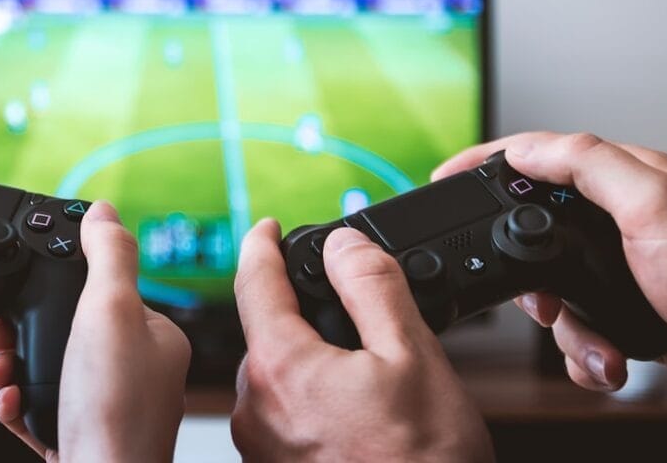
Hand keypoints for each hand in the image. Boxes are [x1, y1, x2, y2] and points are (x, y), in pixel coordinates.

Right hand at [0, 201, 190, 461]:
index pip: (105, 289)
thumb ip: (108, 256)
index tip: (24, 281)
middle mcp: (137, 372)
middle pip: (70, 328)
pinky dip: (19, 401)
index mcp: (154, 337)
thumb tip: (105, 211)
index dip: (60, 283)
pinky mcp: (84, 437)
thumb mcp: (109, 312)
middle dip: (24, 327)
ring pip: (52, 367)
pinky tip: (10, 402)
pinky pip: (43, 406)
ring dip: (15, 362)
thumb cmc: (113, 412)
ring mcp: (110, 407)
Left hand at [231, 220, 493, 461]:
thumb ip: (373, 287)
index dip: (262, 244)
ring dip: (307, 357)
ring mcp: (259, 444)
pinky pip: (280, 411)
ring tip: (364, 373)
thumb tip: (343, 245)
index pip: (254, 281)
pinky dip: (307, 395)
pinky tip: (351, 411)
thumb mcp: (413, 357)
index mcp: (279, 368)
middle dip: (299, 310)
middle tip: (349, 312)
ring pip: (275, 373)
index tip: (267, 226)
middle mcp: (253, 407)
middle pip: (266, 330)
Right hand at [432, 131, 666, 389]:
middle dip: (525, 272)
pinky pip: (577, 327)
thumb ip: (588, 165)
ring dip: (564, 328)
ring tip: (592, 341)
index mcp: (624, 180)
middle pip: (533, 226)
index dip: (486, 162)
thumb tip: (524, 149)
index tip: (444, 177)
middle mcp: (620, 219)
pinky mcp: (626, 310)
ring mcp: (622, 268)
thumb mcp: (653, 208)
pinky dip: (583, 351)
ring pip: (551, 288)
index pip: (538, 154)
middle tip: (533, 297)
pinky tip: (607, 357)